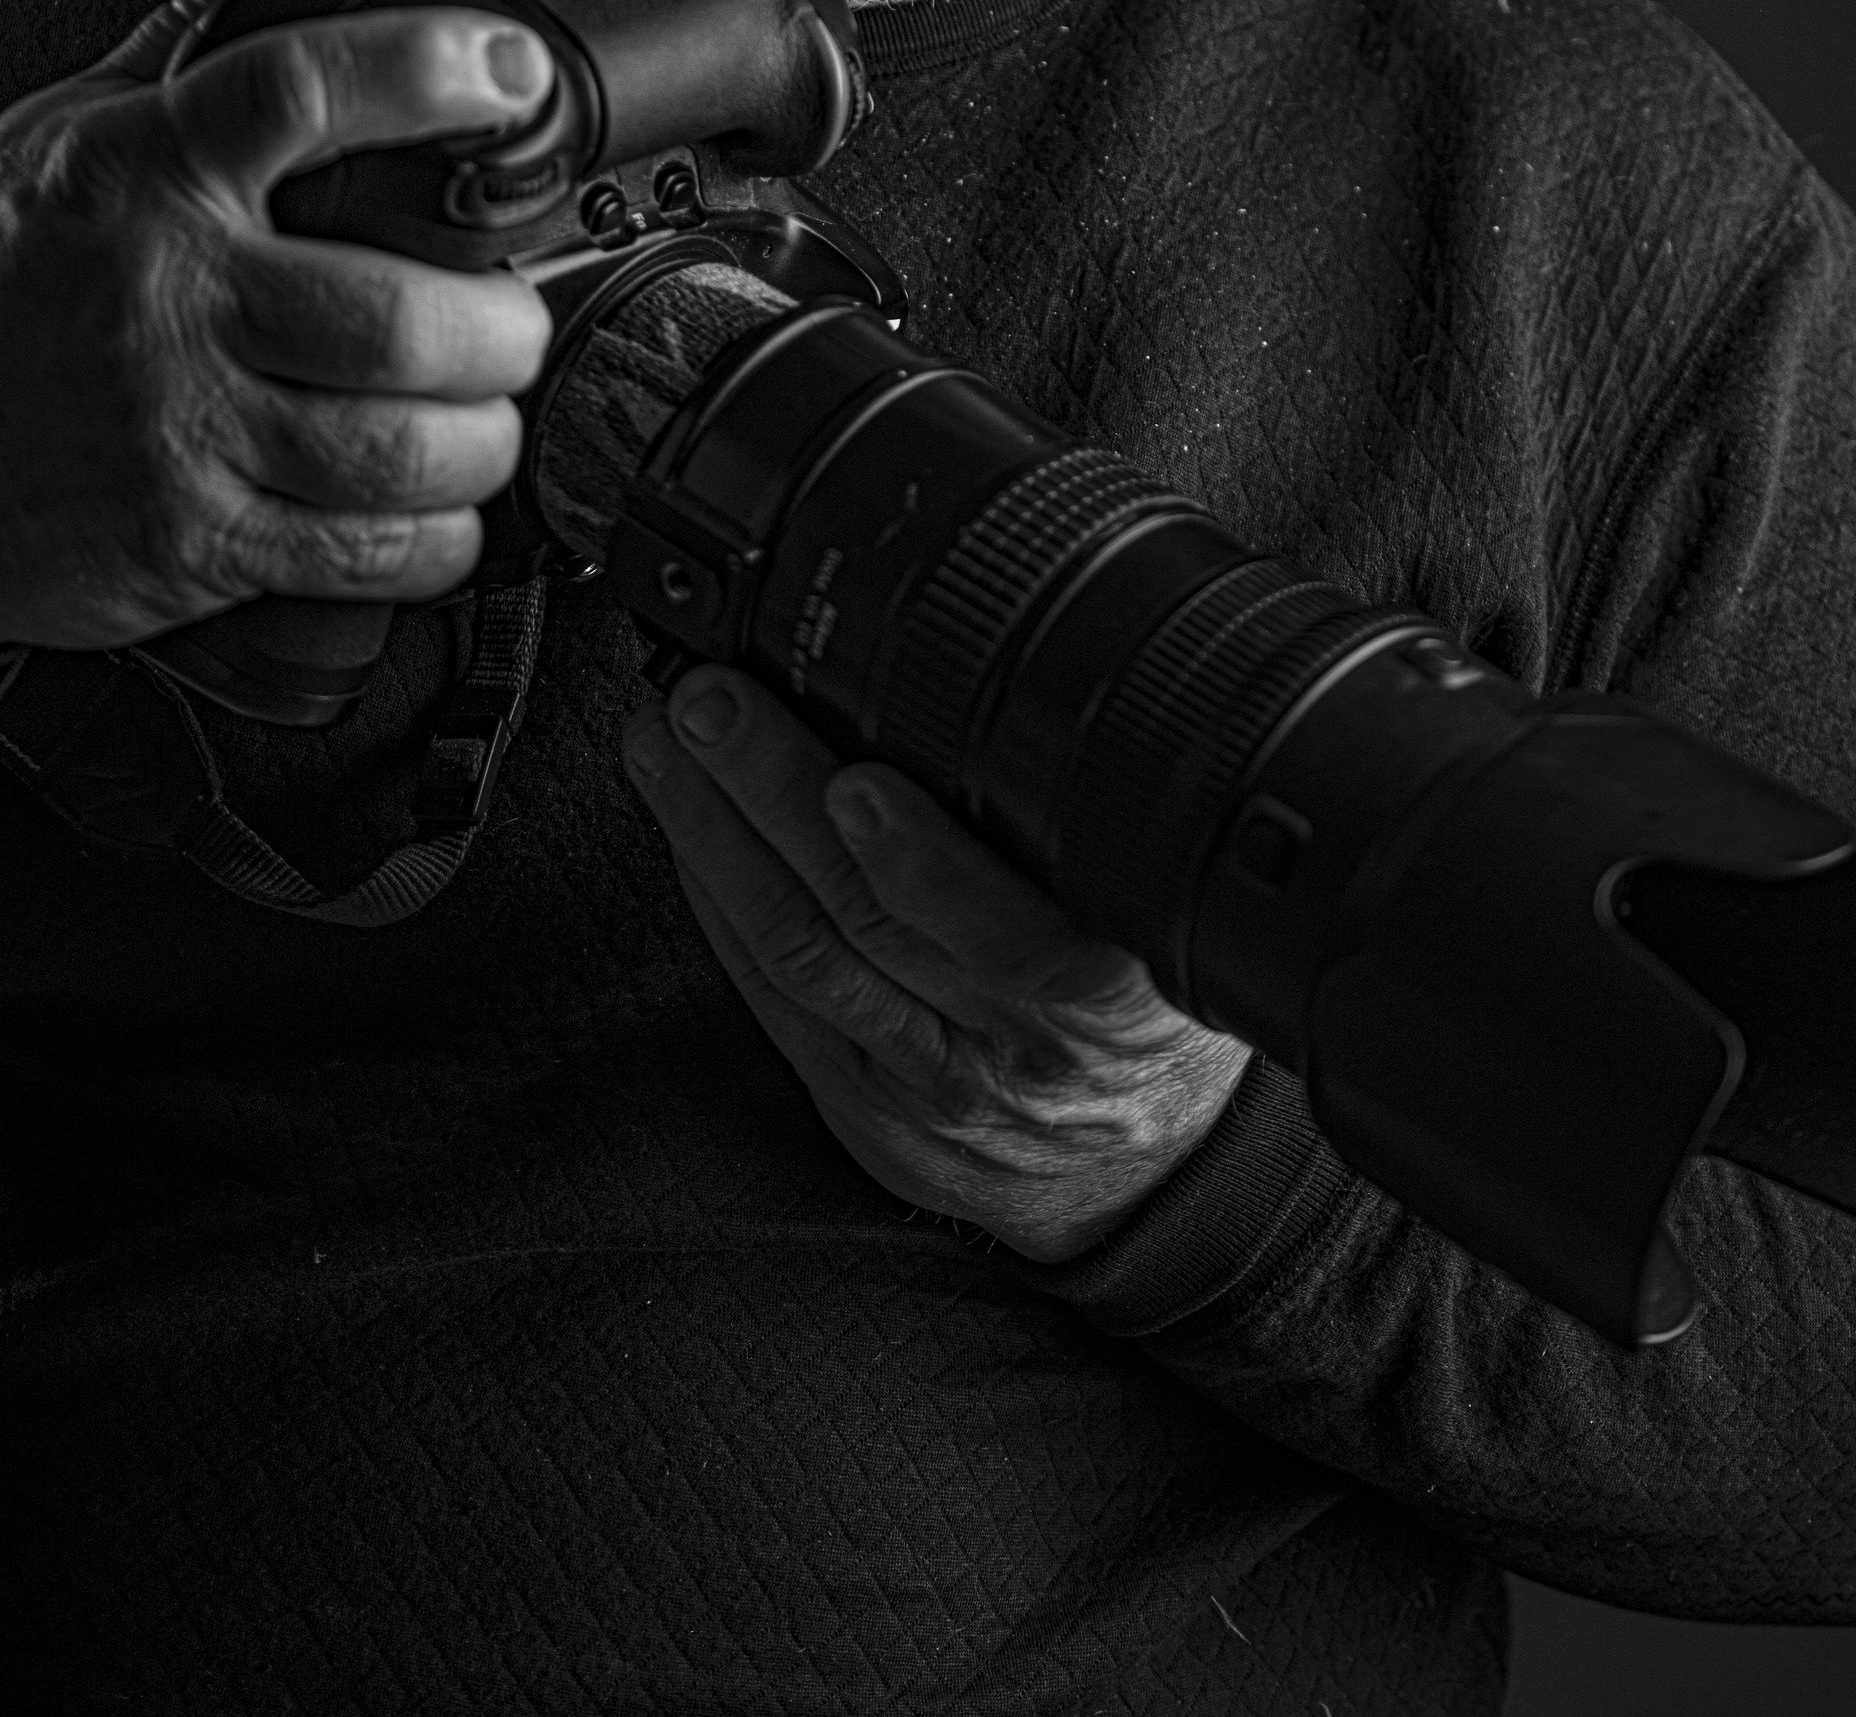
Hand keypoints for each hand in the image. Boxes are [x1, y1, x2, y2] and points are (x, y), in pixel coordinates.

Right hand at [0, 0, 553, 651]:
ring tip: (482, 409)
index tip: (511, 71)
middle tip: (508, 316)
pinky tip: (436, 505)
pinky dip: (436, 535)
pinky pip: (364, 551)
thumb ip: (189, 31)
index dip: (423, 72)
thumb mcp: (72, 133)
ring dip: (481, 436)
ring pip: (396, 447)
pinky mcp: (189, 543)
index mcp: (144, 171)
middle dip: (498, 324)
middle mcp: (167, 298)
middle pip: (393, 313)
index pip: (296, 91)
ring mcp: (177, 430)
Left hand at [625, 666, 1250, 1260]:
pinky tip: (686, 832)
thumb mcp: (1187, 925)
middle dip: (772, 795)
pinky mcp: (859, 1109)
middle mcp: (1006, 1051)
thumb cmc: (1164, 1018)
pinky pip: (773, 1001)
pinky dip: (718, 907)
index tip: (856, 782)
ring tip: (667, 743)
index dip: (924, 863)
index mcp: (1110, 998)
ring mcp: (920, 1086)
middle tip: (712, 701)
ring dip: (715, 837)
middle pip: (866, 918)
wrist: (1139, 1179)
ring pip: (799, 953)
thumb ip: (1129, 829)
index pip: (1011, 934)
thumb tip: (1080, 679)